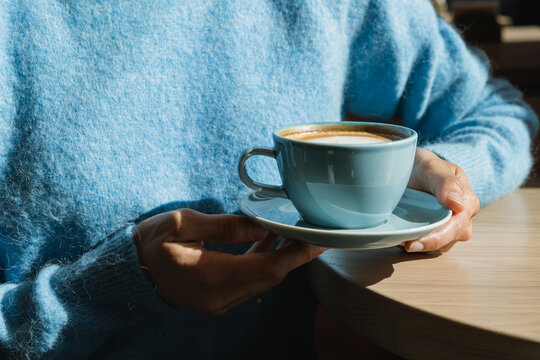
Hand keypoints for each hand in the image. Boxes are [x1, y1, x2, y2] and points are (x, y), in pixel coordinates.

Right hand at [133, 209, 325, 315]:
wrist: (130, 272)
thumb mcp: (184, 223)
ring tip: (293, 231)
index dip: (298, 254)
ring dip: (281, 258)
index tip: (319, 240)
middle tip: (314, 231)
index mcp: (212, 275)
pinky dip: (263, 262)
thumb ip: (227, 226)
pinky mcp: (217, 299)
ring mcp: (219, 301)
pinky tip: (267, 240)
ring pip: (263, 281)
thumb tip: (263, 225)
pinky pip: (249, 282)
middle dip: (296, 255)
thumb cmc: (151, 243)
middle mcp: (220, 296)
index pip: (269, 268)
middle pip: (271, 277)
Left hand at [403, 149, 479, 251]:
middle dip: (426, 245)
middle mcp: (463, 219)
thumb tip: (458, 205)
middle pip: (448, 240)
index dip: (435, 238)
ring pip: (438, 245)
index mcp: (468, 202)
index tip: (413, 242)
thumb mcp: (431, 166)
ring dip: (421, 245)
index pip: (455, 227)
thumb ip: (446, 182)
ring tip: (400, 240)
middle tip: (405, 245)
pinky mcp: (436, 233)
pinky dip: (416, 242)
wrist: (414, 168)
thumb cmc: (425, 166)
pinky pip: (429, 245)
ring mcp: (450, 228)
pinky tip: (401, 238)